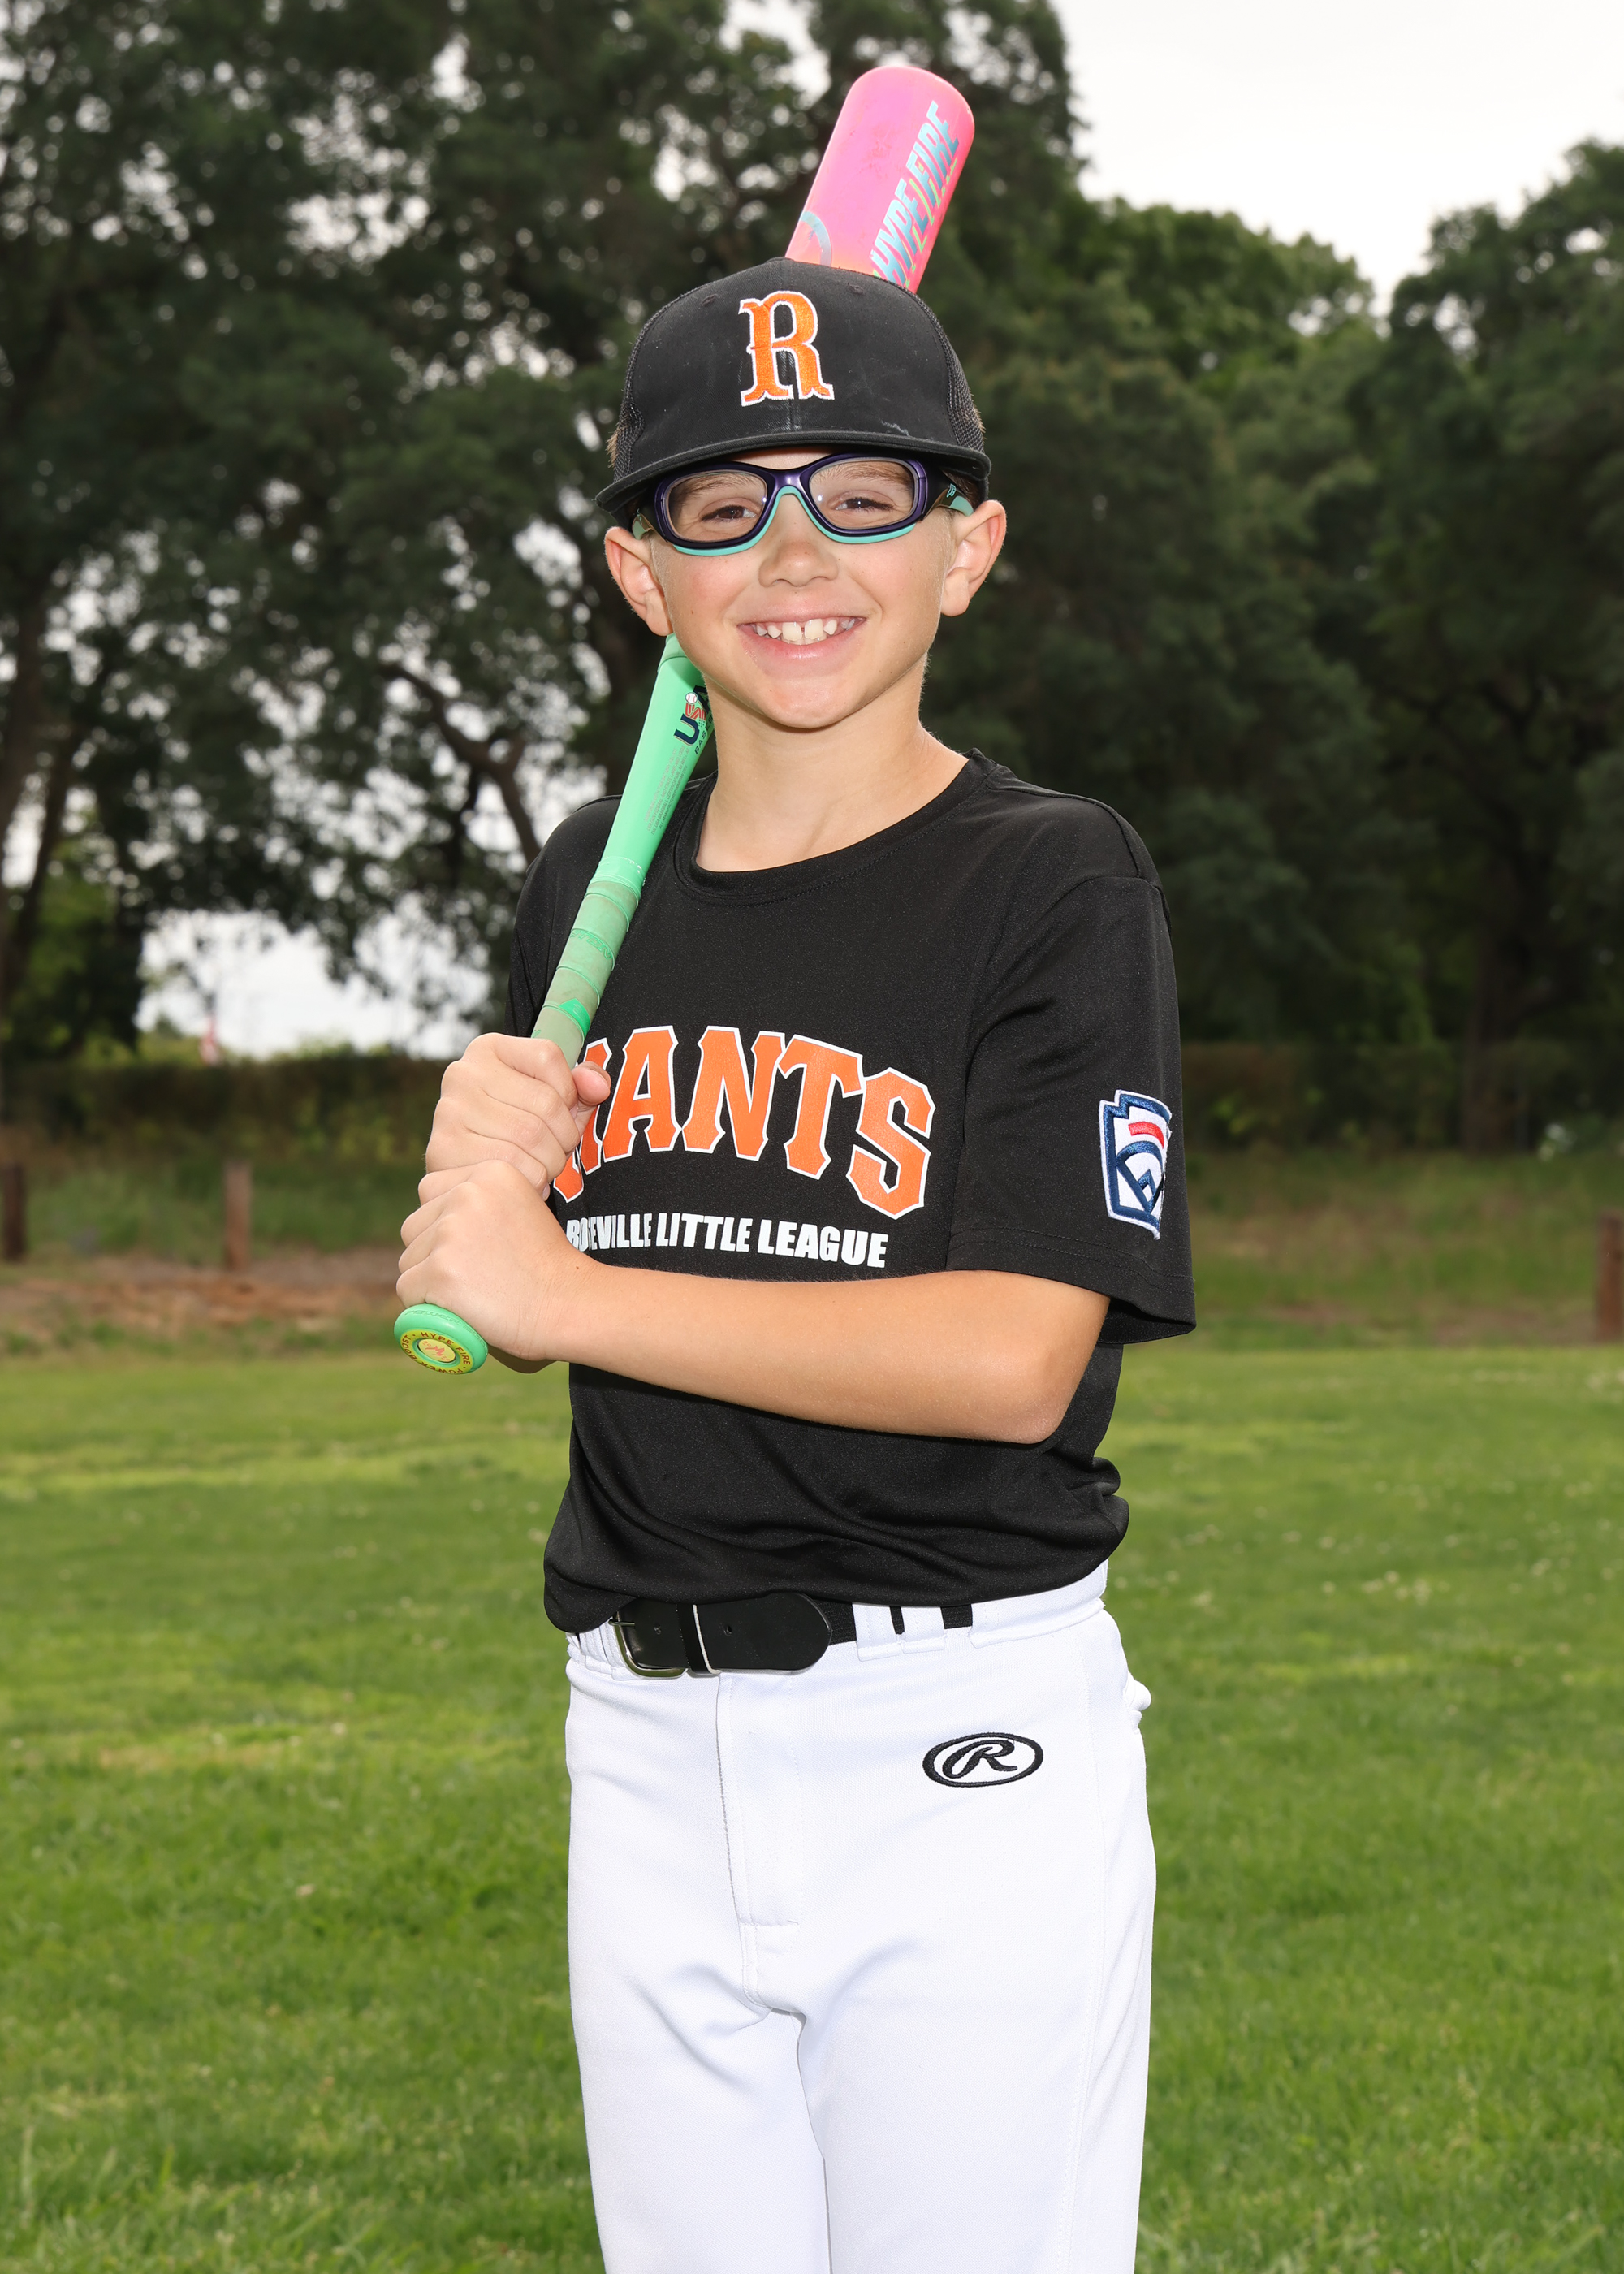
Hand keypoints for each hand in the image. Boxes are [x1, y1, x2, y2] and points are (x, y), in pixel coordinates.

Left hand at [397, 1160, 592, 1363]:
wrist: (570, 1304)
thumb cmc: (549, 1268)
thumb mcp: (521, 1210)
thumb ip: (481, 1204)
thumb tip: (438, 1222)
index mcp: (491, 1172)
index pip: (431, 1191)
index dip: (443, 1224)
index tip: (473, 1248)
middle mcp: (467, 1193)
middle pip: (414, 1227)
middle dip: (431, 1254)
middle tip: (473, 1275)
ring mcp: (451, 1232)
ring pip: (409, 1260)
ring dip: (429, 1282)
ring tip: (473, 1292)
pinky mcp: (439, 1270)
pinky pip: (408, 1291)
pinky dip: (425, 1307)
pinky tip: (460, 1308)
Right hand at [426, 1033, 612, 1190]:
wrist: (470, 1177)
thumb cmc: (517, 1131)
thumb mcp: (555, 1100)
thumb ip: (583, 1085)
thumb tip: (597, 1085)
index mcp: (489, 1049)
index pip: (548, 1057)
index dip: (570, 1093)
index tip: (563, 1114)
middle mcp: (463, 1073)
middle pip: (544, 1103)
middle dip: (565, 1137)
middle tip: (558, 1152)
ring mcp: (449, 1109)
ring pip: (532, 1137)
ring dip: (551, 1162)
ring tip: (543, 1166)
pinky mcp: (444, 1148)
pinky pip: (513, 1166)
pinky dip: (532, 1180)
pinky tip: (525, 1180)